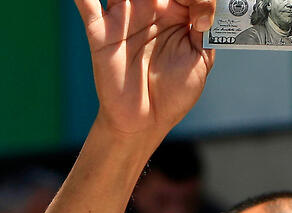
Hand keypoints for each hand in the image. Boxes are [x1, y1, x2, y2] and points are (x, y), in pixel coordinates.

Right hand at [74, 0, 215, 136]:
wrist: (146, 121)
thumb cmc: (174, 93)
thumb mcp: (200, 61)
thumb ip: (205, 33)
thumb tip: (204, 12)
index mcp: (176, 14)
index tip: (198, 20)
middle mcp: (149, 9)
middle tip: (162, 2)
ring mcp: (123, 18)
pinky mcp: (100, 32)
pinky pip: (87, 4)